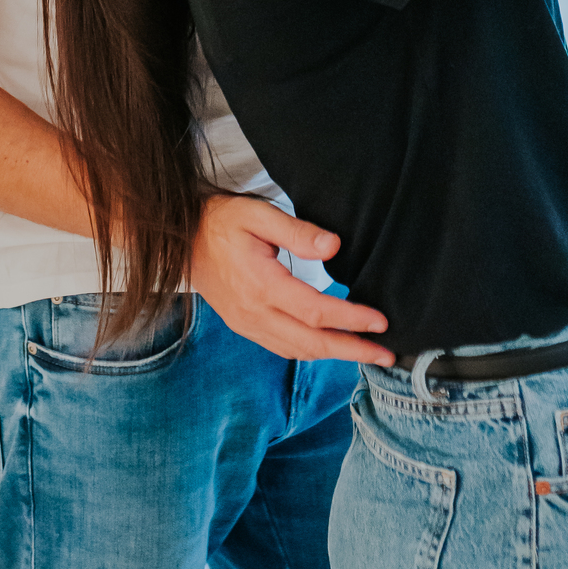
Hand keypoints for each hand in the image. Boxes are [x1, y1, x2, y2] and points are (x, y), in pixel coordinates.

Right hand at [188, 193, 393, 364]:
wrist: (180, 239)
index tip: (380, 321)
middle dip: (353, 351)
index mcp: (260, 286)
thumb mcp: (258, 214)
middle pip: (311, 343)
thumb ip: (297, 231)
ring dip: (334, 354)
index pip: (315, 312)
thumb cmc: (221, 221)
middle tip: (387, 354)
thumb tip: (334, 247)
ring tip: (366, 352)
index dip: (351, 319)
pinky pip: (283, 347)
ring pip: (298, 351)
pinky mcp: (244, 326)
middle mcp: (254, 313)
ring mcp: (247, 325)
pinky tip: (329, 345)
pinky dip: (311, 350)